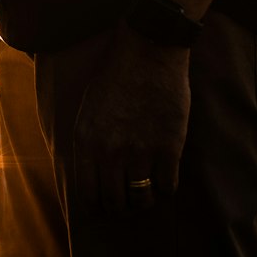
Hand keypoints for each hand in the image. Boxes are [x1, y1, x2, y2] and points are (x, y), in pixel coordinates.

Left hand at [73, 25, 190, 214]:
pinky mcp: (169, 148)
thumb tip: (93, 174)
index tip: (104, 205)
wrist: (148, 51)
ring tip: (147, 191)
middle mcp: (111, 153)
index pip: (88, 195)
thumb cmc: (115, 76)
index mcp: (87, 142)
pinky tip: (165, 176)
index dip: (97, 206)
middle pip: (116, 203)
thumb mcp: (88, 109)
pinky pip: (168, 186)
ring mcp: (141, 152)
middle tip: (128, 199)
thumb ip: (89, 143)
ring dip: (144, 199)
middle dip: (121, 206)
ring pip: (142, 199)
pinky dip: (166, 186)